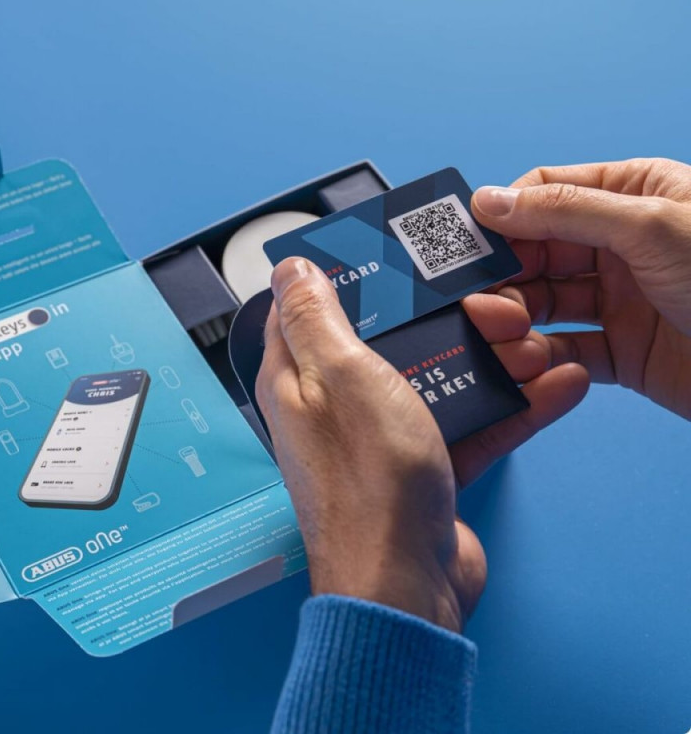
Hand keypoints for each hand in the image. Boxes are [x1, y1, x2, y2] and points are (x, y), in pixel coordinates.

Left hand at [256, 258, 586, 631]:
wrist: (406, 582)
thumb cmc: (366, 481)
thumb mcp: (339, 374)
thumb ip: (315, 317)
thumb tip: (289, 268)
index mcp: (300, 377)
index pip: (312, 306)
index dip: (350, 274)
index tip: (393, 257)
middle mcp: (336, 403)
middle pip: (390, 337)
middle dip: (441, 316)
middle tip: (492, 305)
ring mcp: (383, 434)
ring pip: (435, 376)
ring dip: (487, 358)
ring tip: (530, 344)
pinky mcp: (425, 463)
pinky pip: (468, 422)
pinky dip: (508, 406)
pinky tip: (551, 388)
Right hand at [471, 158, 690, 419]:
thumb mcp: (652, 227)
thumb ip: (566, 211)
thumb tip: (491, 200)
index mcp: (635, 195)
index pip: (549, 192)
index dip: (506, 214)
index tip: (468, 241)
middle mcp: (621, 245)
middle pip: (537, 251)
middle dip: (506, 274)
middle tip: (478, 297)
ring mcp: (619, 299)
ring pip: (544, 303)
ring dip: (518, 319)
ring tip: (505, 334)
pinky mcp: (621, 351)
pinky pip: (565, 349)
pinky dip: (542, 358)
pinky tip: (536, 361)